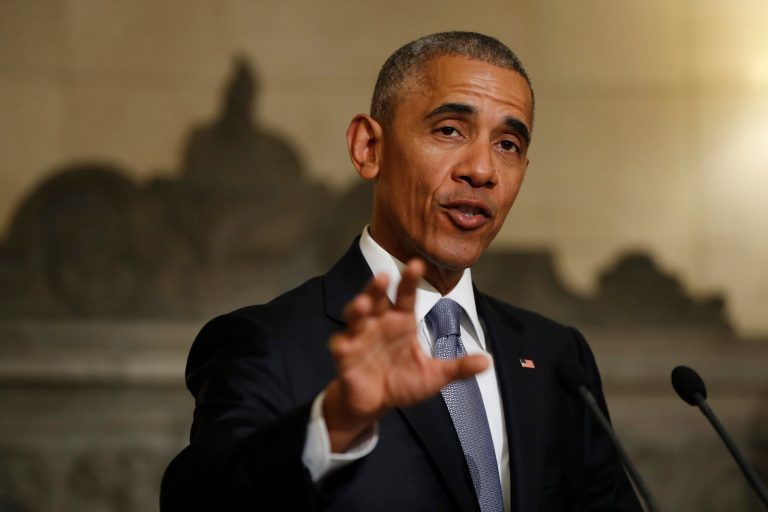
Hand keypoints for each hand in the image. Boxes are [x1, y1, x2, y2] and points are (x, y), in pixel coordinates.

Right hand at [322, 259, 488, 451]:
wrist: (375, 404)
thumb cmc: (402, 382)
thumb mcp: (434, 377)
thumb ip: (458, 368)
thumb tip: (488, 361)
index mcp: (401, 323)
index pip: (405, 296)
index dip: (409, 281)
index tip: (417, 264)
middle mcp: (379, 324)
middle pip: (377, 299)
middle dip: (377, 287)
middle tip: (384, 276)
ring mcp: (360, 338)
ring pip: (356, 316)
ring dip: (357, 308)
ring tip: (363, 303)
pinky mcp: (345, 356)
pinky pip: (341, 346)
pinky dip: (342, 343)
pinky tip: (345, 343)